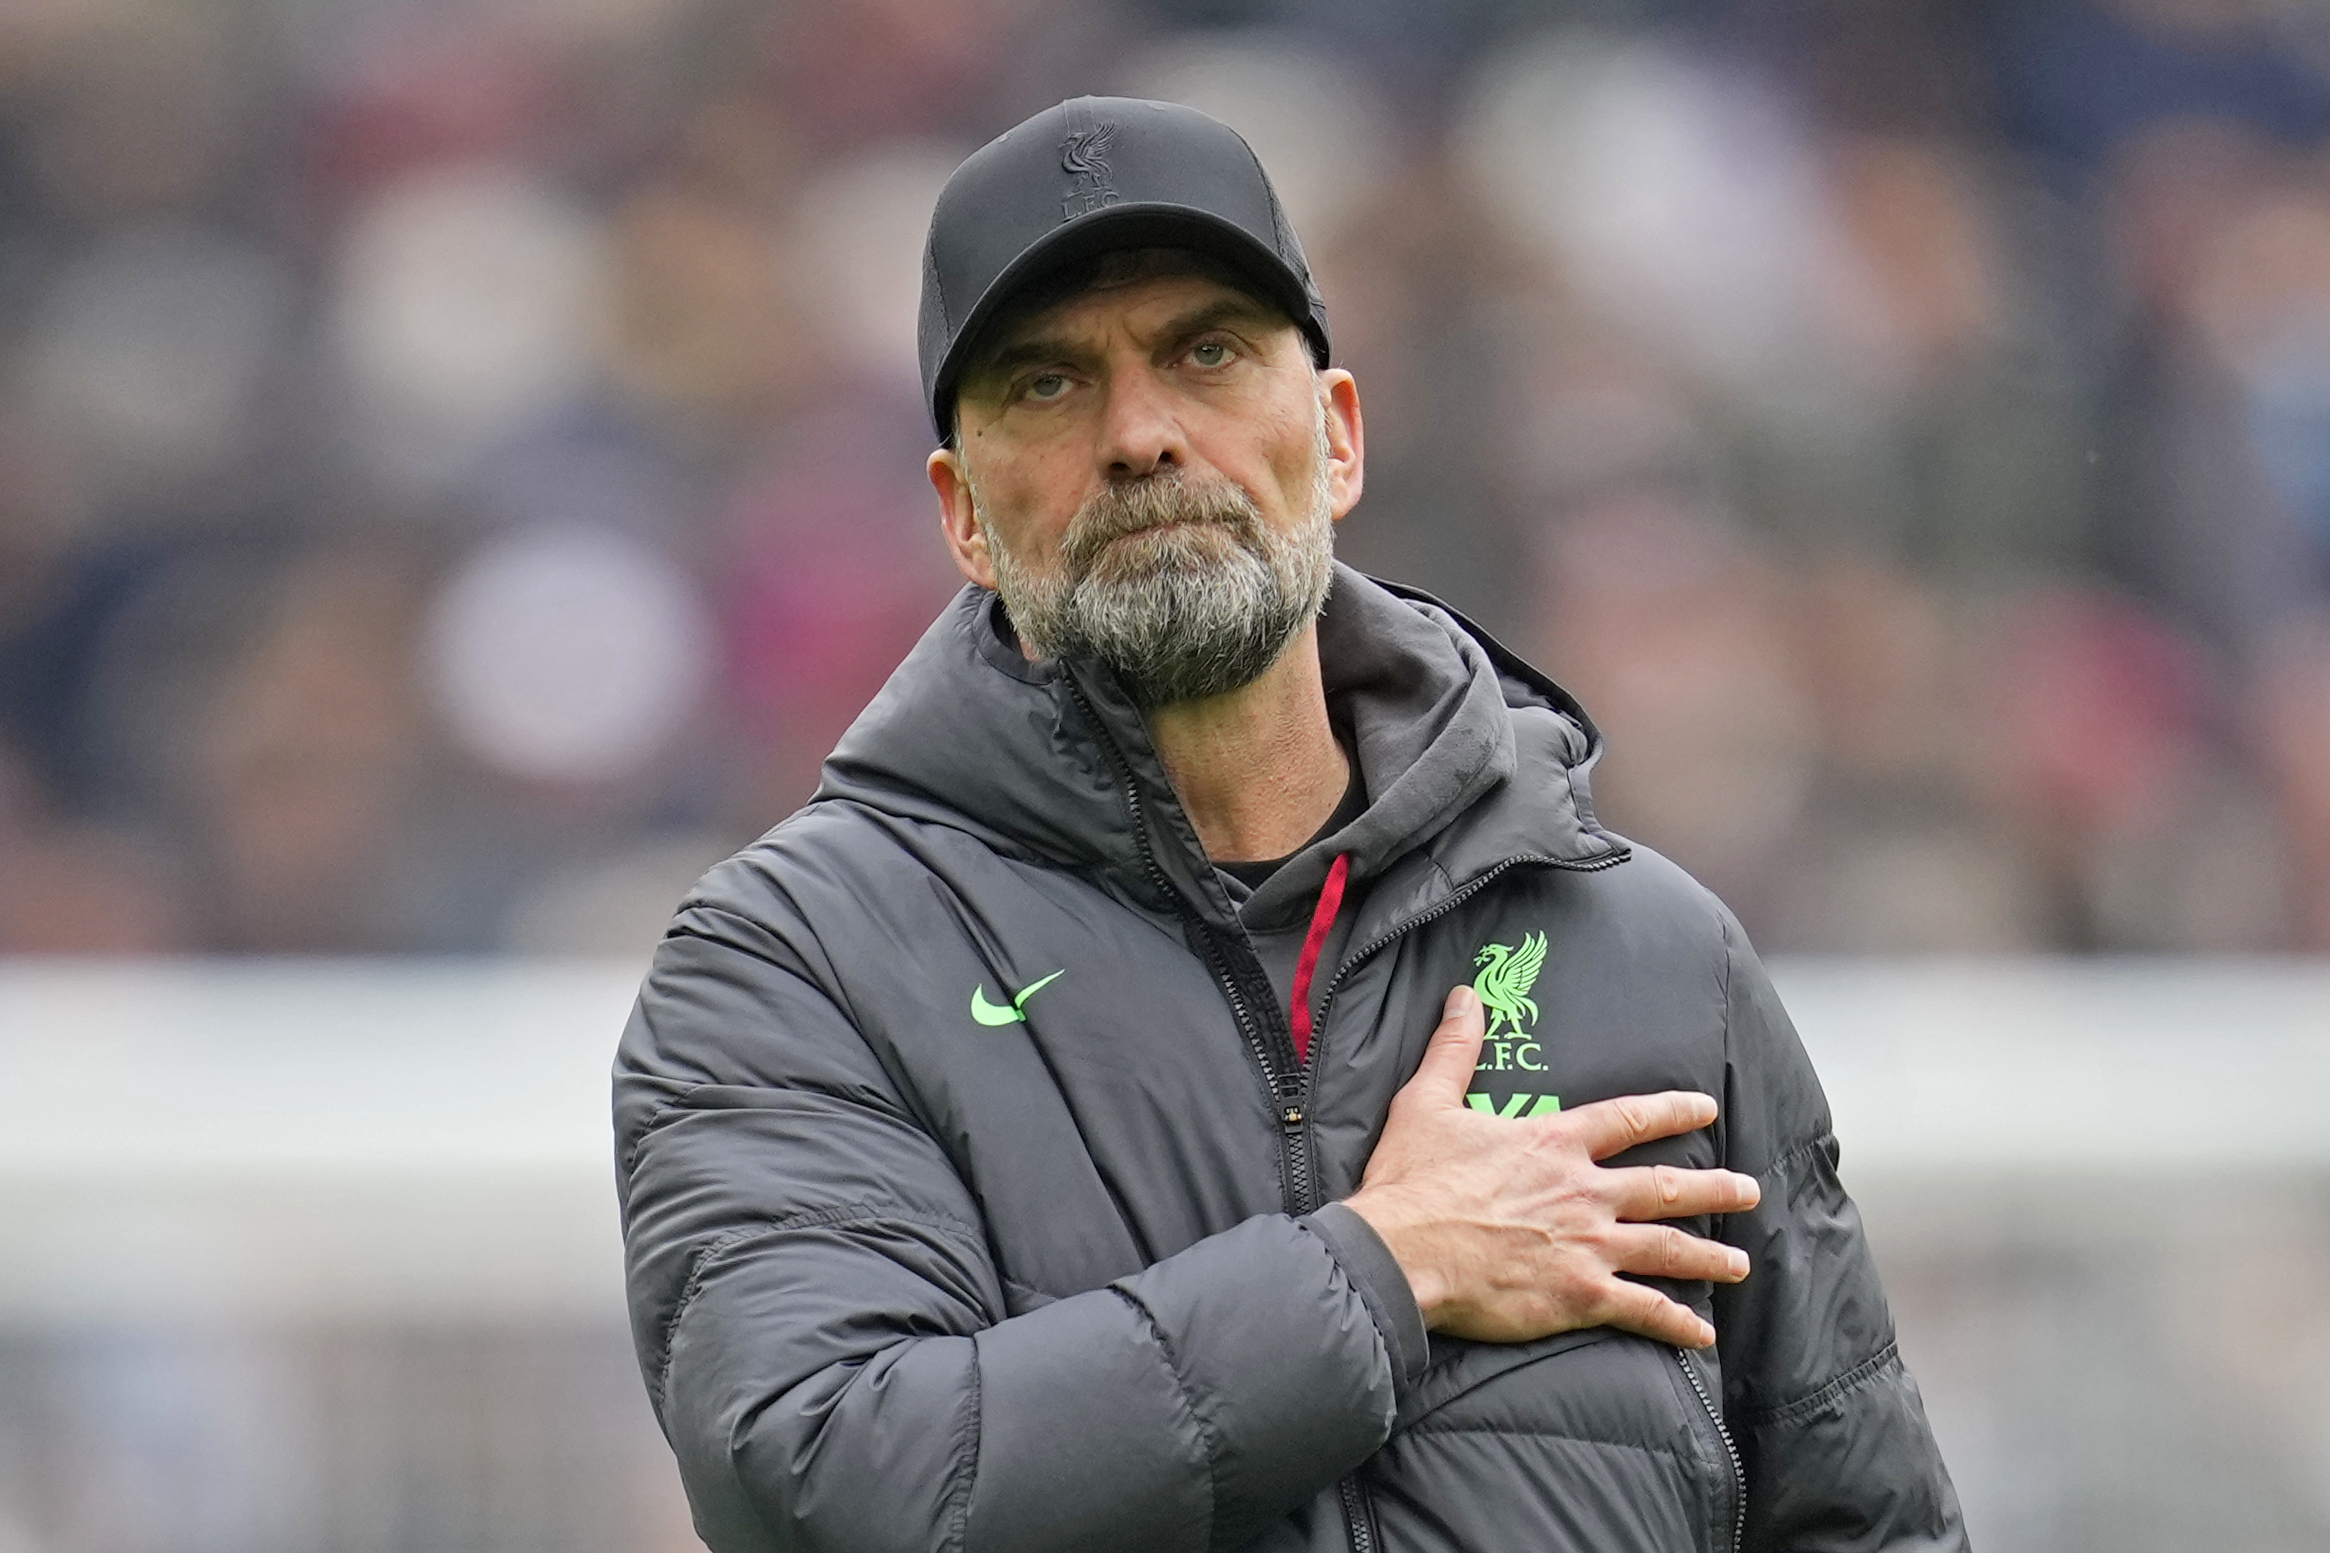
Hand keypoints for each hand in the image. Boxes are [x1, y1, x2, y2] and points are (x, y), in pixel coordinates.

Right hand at [1342, 985, 1760, 1348]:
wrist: (1402, 1253)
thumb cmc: (1413, 1181)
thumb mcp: (1428, 1102)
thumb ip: (1454, 1049)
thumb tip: (1466, 996)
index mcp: (1553, 1145)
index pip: (1626, 1120)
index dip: (1670, 1112)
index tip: (1706, 1109)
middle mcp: (1583, 1192)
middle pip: (1665, 1188)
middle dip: (1713, 1189)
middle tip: (1749, 1191)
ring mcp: (1587, 1246)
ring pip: (1666, 1249)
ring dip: (1708, 1257)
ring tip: (1740, 1265)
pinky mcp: (1579, 1295)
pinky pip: (1642, 1310)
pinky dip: (1676, 1323)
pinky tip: (1702, 1334)